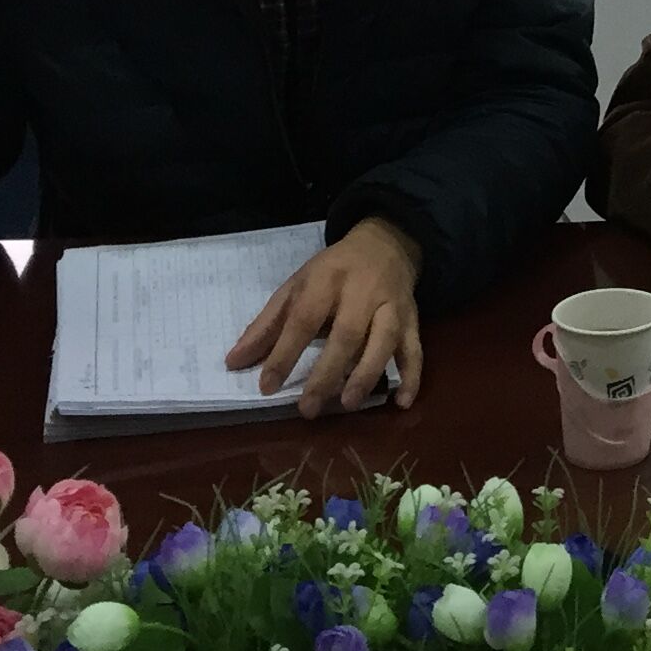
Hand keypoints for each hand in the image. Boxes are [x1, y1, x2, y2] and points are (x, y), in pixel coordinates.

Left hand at [228, 218, 424, 418]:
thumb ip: (267, 324)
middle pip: (347, 333)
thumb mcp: (297, 285)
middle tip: (308, 408)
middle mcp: (362, 291)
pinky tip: (401, 402)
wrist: (387, 241)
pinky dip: (412, 376)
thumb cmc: (334, 270)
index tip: (267, 386)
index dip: (285, 353)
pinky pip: (415, 349)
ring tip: (348, 403)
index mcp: (327, 279)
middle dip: (327, 372)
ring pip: (384, 340)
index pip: (304, 318)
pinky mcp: (413, 319)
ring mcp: (392, 306)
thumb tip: (234, 362)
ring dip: (367, 373)